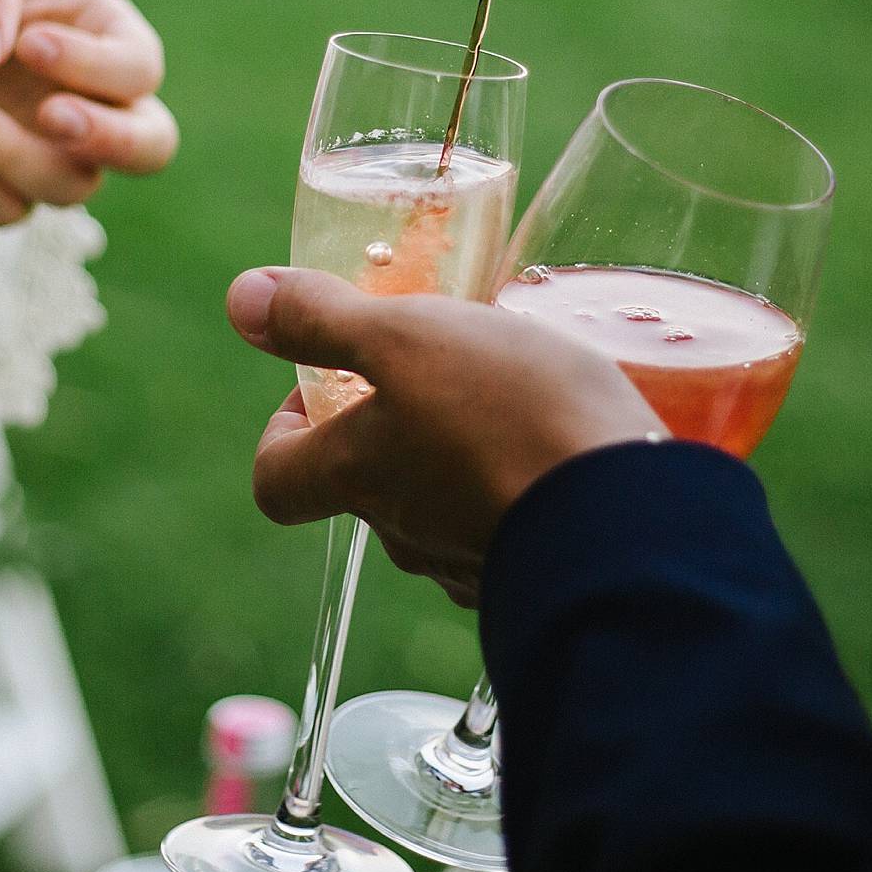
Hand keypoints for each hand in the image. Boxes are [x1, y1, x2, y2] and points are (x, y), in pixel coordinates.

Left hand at [0, 0, 175, 227]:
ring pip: (72, 187)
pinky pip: (11, 211)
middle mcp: (105, 104)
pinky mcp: (17, 186)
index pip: (138, 68)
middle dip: (107, 139)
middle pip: (151, 148)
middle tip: (50, 114)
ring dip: (13, 156)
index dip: (92, 65)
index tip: (29, 44)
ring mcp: (64, 153)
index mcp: (113, 38)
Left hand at [230, 267, 657, 603]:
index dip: (281, 433)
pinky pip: (510, 528)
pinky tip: (563, 445)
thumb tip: (240, 299)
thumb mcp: (408, 338)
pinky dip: (519, 488)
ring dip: (459, 458)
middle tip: (440, 367)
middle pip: (365, 488)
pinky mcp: (540, 573)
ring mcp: (473, 563)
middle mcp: (404, 534)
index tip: (322, 384)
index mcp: (356, 476)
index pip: (275, 481)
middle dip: (389, 428)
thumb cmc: (510, 417)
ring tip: (514, 396)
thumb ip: (324, 318)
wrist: (632, 521)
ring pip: (442, 509)